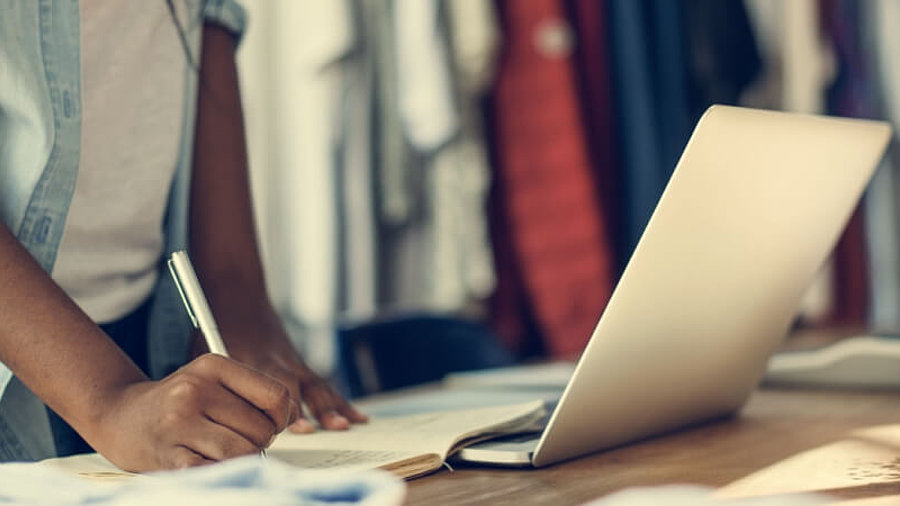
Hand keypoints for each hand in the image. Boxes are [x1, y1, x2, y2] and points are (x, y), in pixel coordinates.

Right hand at [87, 354, 292, 471]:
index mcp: (213, 365)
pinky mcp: (169, 455)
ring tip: (221, 450)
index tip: (268, 423)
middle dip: (258, 441)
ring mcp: (180, 422)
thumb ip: (255, 393)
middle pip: (262, 430)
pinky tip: (205, 460)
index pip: (276, 396)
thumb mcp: (214, 381)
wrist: (120, 415)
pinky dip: (218, 470)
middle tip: (235, 438)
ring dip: (240, 459)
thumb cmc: (180, 401)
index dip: (282, 417)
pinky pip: (214, 470)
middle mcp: (195, 389)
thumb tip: (294, 416)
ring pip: (244, 453)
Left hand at [214, 323, 367, 432]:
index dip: (281, 407)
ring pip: (315, 386)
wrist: (239, 299)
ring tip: (342, 425)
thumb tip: (212, 423)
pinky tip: (356, 418)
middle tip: (317, 429)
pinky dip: (341, 403)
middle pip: (295, 386)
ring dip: (329, 406)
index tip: (291, 425)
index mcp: (250, 360)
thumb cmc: (218, 330)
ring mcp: (292, 363)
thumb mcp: (205, 355)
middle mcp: (276, 362)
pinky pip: (323, 386)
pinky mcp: (300, 366)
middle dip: (305, 409)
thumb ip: (214, 387)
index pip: (269, 385)